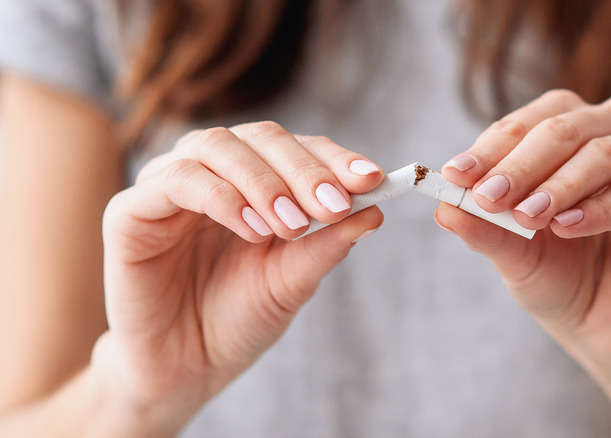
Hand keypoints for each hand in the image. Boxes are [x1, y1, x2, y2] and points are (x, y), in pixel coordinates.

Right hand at [95, 122, 383, 422]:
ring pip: (218, 146)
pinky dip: (221, 197)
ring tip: (292, 225)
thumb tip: (375, 209)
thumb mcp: (293, 281)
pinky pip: (177, 180)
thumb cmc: (239, 320)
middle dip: (304, 169)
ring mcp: (169, 186)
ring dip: (264, 182)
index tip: (372, 179)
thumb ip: (326, 243)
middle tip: (334, 204)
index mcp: (254, 182)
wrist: (185, 371)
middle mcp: (213, 173)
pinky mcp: (131, 211)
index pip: (297, 148)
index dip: (333, 158)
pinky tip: (252, 229)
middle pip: (261, 137)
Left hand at [436, 90, 610, 387]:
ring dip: (560, 183)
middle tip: (489, 196)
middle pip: (565, 127)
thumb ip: (483, 229)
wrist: (606, 326)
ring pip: (606, 151)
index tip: (455, 176)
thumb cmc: (559, 277)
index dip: (490, 147)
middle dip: (521, 163)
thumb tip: (442, 207)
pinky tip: (567, 227)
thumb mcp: (512, 254)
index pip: (528, 122)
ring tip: (527, 216)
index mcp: (568, 134)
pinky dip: (602, 207)